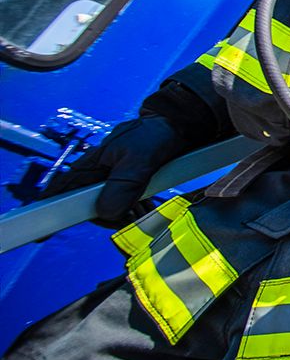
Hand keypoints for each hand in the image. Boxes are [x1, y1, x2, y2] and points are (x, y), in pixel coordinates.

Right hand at [40, 117, 189, 223]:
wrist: (177, 126)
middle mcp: (98, 174)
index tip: (42, 233)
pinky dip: (134, 209)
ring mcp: (113, 179)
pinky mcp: (128, 183)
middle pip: (89, 207)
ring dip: (125, 214)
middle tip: (129, 217)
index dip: (49, 210)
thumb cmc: (154, 135)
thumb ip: (123, 185)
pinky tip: (146, 208)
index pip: (61, 189)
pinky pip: (125, 203)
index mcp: (91, 165)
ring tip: (144, 210)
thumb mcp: (139, 159)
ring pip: (109, 207)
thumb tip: (106, 213)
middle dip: (107, 216)